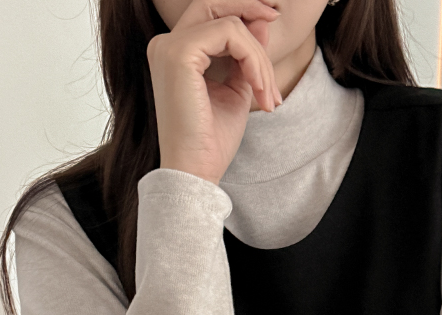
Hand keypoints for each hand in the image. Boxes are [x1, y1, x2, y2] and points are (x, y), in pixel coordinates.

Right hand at [146, 0, 281, 185]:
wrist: (196, 170)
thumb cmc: (212, 140)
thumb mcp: (236, 89)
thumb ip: (245, 55)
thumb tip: (262, 20)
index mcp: (175, 54)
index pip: (210, 14)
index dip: (242, 12)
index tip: (271, 22)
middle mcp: (165, 45)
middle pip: (213, 3)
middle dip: (250, 7)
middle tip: (276, 18)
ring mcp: (169, 47)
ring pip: (230, 24)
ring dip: (259, 57)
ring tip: (267, 93)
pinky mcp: (179, 54)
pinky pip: (230, 34)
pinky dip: (253, 59)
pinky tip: (258, 88)